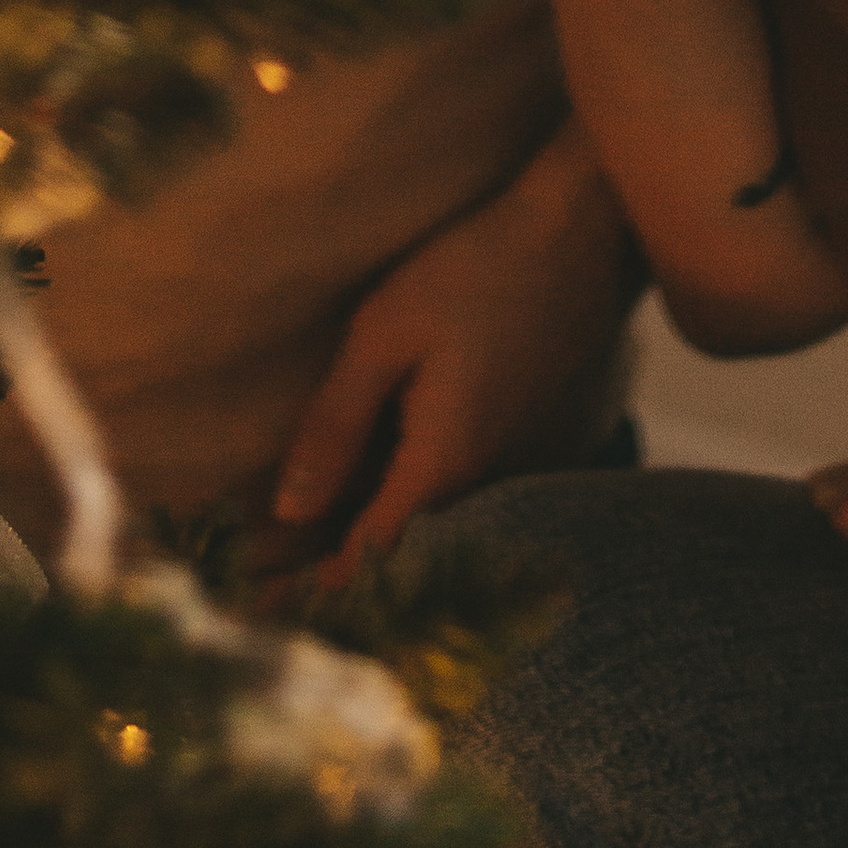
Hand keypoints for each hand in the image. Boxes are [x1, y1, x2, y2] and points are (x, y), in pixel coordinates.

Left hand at [269, 118, 637, 571]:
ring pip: (441, 527)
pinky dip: (422, 504)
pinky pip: (472, 494)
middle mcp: (491, 485)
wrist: (588, 228)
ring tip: (315, 549)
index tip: (259, 619)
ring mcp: (524, 465)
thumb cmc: (477, 266)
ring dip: (382, 541)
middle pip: (405, 555)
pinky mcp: (543, 438)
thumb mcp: (384, 333)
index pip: (368, 562)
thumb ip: (336, 424)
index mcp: (445, 468)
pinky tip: (389, 487)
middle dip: (339, 576)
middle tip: (271, 590)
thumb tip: (289, 512)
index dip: (309, 595)